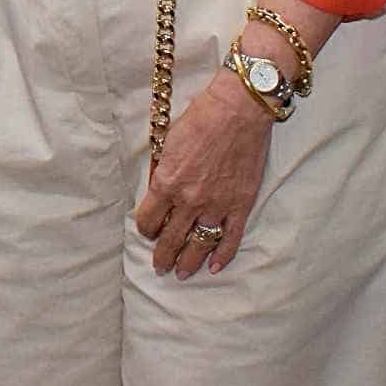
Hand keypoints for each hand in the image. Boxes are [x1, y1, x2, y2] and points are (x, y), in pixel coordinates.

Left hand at [134, 66, 273, 278]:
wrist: (237, 112)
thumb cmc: (199, 120)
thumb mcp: (167, 144)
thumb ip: (162, 172)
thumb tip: (158, 190)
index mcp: (166, 183)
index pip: (148, 219)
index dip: (145, 228)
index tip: (146, 230)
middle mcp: (189, 199)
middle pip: (171, 238)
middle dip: (162, 255)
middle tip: (159, 267)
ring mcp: (216, 205)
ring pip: (199, 244)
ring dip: (188, 261)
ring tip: (181, 273)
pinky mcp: (240, 205)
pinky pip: (230, 238)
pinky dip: (222, 255)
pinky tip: (214, 267)